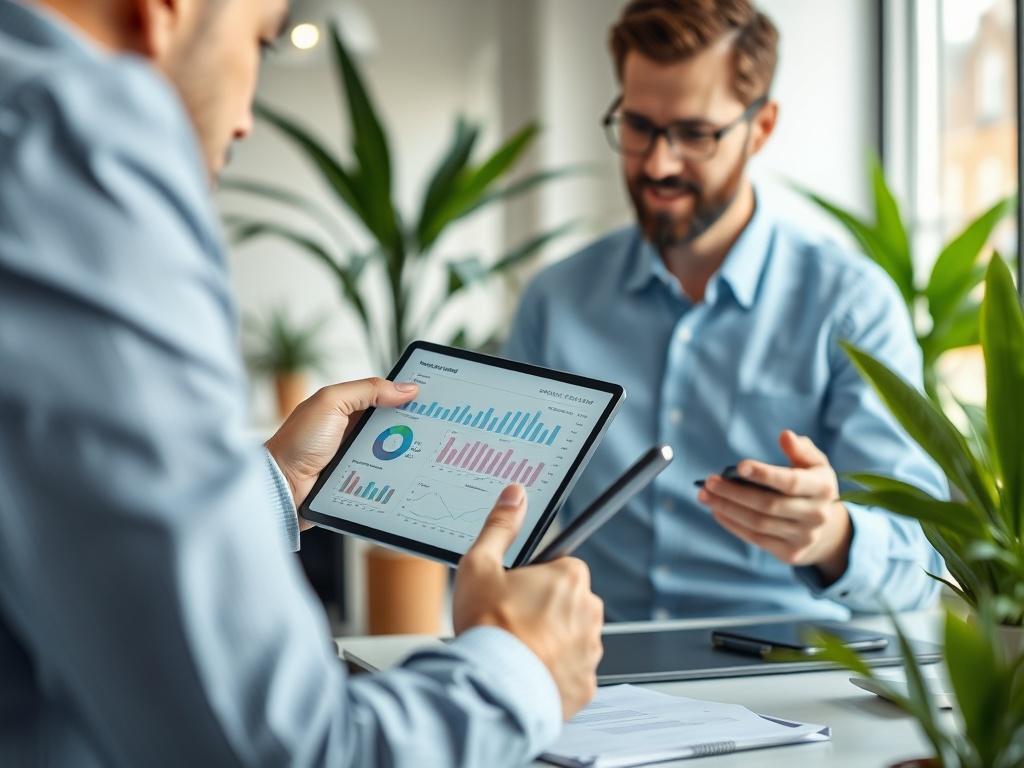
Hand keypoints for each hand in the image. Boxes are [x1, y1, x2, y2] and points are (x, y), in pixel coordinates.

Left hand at [265, 378, 417, 525]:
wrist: (283, 488)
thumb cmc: (298, 442)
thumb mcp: (331, 403)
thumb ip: (366, 390)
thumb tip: (406, 388)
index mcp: (346, 406)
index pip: (385, 396)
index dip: (406, 395)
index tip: (432, 397)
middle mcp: (353, 430)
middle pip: (393, 424)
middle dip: (412, 425)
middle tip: (437, 425)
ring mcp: (357, 456)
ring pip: (393, 451)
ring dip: (406, 451)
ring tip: (429, 449)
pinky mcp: (359, 479)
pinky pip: (384, 473)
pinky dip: (395, 472)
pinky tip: (410, 471)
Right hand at [453, 485, 603, 719]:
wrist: (493, 687)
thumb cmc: (488, 627)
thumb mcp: (480, 565)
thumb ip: (500, 527)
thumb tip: (514, 496)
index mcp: (570, 578)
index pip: (561, 569)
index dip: (535, 580)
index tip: (516, 594)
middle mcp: (589, 612)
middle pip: (568, 604)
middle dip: (545, 611)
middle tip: (511, 621)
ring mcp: (591, 650)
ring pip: (571, 639)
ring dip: (550, 642)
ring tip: (516, 650)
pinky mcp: (586, 684)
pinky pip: (571, 672)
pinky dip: (553, 673)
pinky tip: (528, 673)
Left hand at [697, 430, 851, 583]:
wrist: (827, 530)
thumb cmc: (811, 486)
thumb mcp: (814, 464)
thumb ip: (800, 449)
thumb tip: (785, 436)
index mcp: (823, 488)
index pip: (791, 482)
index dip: (764, 474)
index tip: (739, 466)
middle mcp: (817, 515)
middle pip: (768, 505)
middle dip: (734, 492)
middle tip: (709, 481)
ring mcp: (804, 537)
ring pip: (758, 523)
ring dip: (727, 508)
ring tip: (705, 495)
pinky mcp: (790, 553)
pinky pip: (756, 538)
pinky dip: (733, 524)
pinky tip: (717, 511)